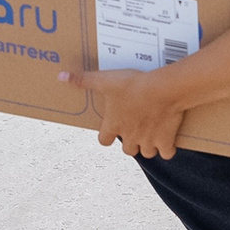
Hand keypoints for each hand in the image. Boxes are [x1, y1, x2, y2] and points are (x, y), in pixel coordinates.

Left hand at [59, 66, 185, 157]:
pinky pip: (167, 153)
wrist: (161, 89)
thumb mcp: (105, 80)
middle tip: (135, 127)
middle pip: (128, 150)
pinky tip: (168, 137)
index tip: (113, 129)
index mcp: (113, 126)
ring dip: (148, 145)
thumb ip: (83, 80)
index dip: (107, 136)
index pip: (104, 141)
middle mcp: (129, 138)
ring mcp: (148, 141)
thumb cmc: (132, 85)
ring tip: (151, 132)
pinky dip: (167, 148)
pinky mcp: (166, 141)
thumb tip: (61, 77)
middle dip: (131, 142)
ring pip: (147, 153)